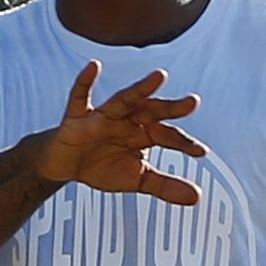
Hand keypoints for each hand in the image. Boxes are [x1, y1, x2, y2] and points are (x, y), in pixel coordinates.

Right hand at [37, 64, 207, 211]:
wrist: (64, 166)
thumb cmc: (102, 166)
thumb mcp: (136, 179)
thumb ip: (165, 186)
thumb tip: (197, 198)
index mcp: (143, 133)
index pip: (167, 135)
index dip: (183, 143)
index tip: (201, 152)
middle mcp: (127, 120)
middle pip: (152, 111)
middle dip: (170, 108)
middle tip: (193, 103)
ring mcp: (103, 116)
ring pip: (124, 100)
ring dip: (141, 89)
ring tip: (160, 76)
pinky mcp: (77, 116)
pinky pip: (80, 97)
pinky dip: (85, 82)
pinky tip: (94, 67)